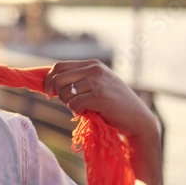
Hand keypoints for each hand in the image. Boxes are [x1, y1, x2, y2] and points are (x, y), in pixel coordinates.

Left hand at [44, 59, 162, 184]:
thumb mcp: (95, 86)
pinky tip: (88, 113)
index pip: (59, 66)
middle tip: (69, 104)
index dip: (49, 80)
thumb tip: (47, 83)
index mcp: (91, 64)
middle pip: (58, 79)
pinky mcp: (100, 96)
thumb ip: (76, 81)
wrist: (138, 120)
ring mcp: (98, 81)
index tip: (49, 93)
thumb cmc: (113, 105)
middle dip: (58, 94)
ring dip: (69, 105)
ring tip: (83, 108)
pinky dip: (77, 112)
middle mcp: (94, 69)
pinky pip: (74, 105)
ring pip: (64, 93)